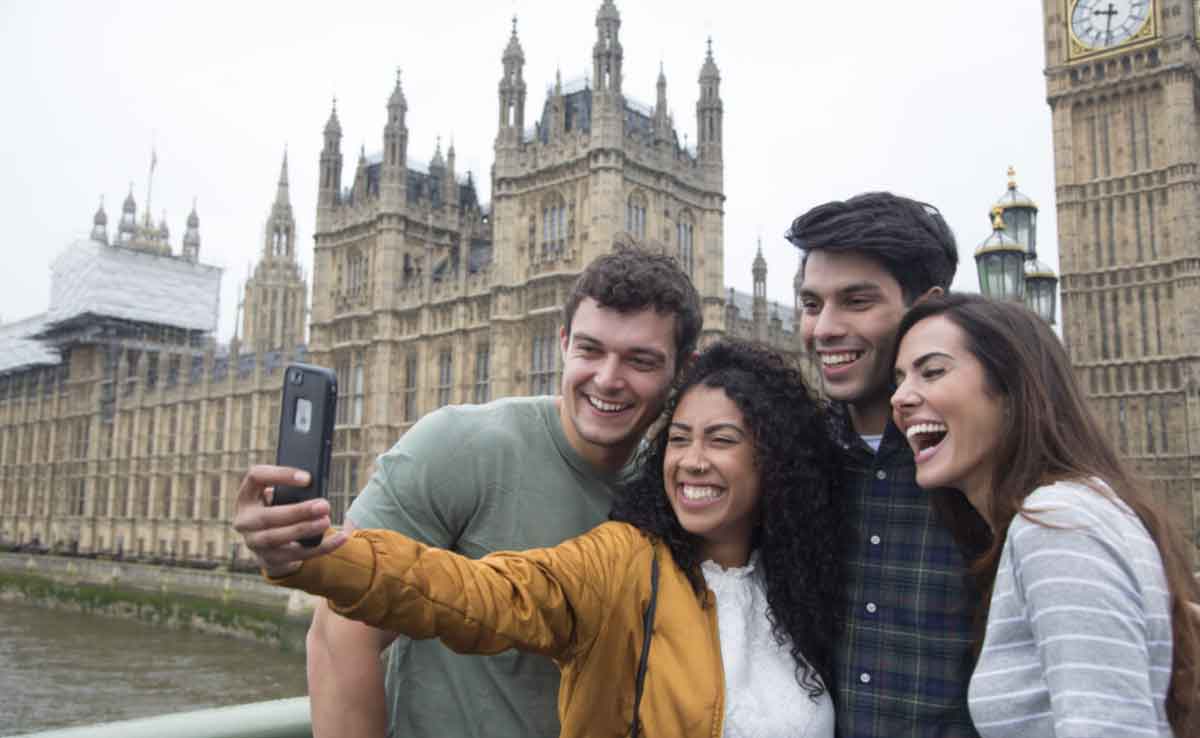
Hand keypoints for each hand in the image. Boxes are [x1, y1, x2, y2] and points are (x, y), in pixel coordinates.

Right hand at [233, 465, 347, 577]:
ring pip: (277, 538)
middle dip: (298, 511)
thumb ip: (291, 491)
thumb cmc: (278, 509)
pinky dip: (321, 547)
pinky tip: (340, 539)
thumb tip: (316, 486)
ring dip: (304, 530)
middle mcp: (244, 520)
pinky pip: (297, 555)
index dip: (280, 475)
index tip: (308, 478)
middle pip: (267, 516)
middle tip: (324, 505)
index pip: (256, 477)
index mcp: (247, 496)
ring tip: (326, 521)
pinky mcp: (269, 559)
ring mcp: (254, 542)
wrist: (268, 544)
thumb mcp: (280, 497)